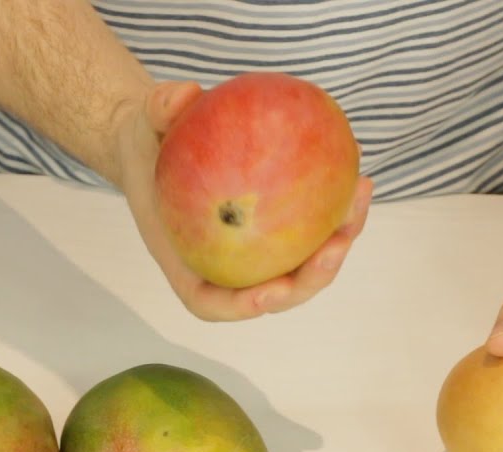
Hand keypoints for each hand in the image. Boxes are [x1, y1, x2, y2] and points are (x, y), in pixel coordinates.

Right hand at [111, 81, 373, 320]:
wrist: (160, 144)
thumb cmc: (148, 143)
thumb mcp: (143, 122)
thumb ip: (158, 109)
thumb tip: (184, 94)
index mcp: (185, 261)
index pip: (211, 302)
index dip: (243, 306)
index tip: (272, 290)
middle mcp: (225, 267)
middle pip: (275, 293)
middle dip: (311, 279)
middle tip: (336, 245)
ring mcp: (256, 254)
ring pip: (302, 266)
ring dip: (338, 243)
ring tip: (359, 198)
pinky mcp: (278, 233)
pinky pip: (311, 230)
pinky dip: (336, 210)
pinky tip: (357, 176)